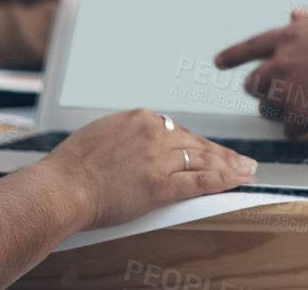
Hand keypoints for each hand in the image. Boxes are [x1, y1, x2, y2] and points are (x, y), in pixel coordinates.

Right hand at [41, 108, 256, 231]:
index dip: (196, 143)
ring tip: (247, 168)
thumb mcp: (102, 135)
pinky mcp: (160, 185)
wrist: (60, 188)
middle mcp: (153, 133)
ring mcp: (159, 159)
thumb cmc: (72, 168)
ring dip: (229, 164)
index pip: (177, 130)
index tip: (207, 150)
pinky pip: (200, 181)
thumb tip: (135, 144)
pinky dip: (223, 179)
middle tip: (240, 158)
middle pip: (195, 143)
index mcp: (139, 118)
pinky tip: (238, 177)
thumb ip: (126, 136)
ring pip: (203, 159)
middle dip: (220, 152)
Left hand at [214, 9, 307, 138]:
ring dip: (281, 111)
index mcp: (292, 35)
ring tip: (302, 110)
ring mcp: (289, 89)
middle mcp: (283, 61)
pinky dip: (302, 129)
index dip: (233, 55)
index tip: (219, 62)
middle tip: (276, 95)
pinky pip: (290, 128)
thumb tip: (296, 13)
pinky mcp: (300, 115)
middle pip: (254, 82)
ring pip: (268, 107)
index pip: (252, 45)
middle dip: (262, 90)